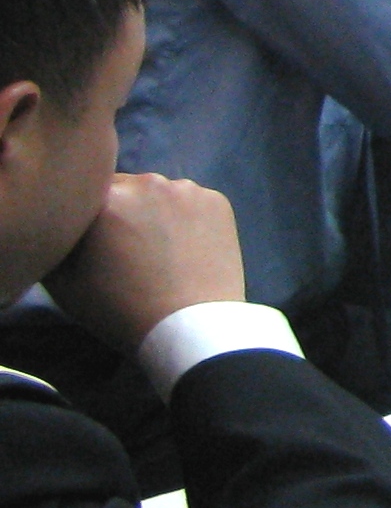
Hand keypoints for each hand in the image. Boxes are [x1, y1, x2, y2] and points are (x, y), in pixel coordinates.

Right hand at [43, 172, 246, 350]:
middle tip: (124, 247)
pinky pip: (190, 202)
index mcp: (104, 197)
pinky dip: (184, 217)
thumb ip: (55, 242)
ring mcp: (187, 189)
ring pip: (159, 193)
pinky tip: (183, 247)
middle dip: (121, 210)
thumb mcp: (63, 282)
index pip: (86, 190)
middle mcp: (147, 182)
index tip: (94, 238)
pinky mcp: (217, 200)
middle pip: (124, 188)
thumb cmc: (118, 309)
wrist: (189, 326)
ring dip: (153, 210)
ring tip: (156, 249)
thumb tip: (58, 224)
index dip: (87, 213)